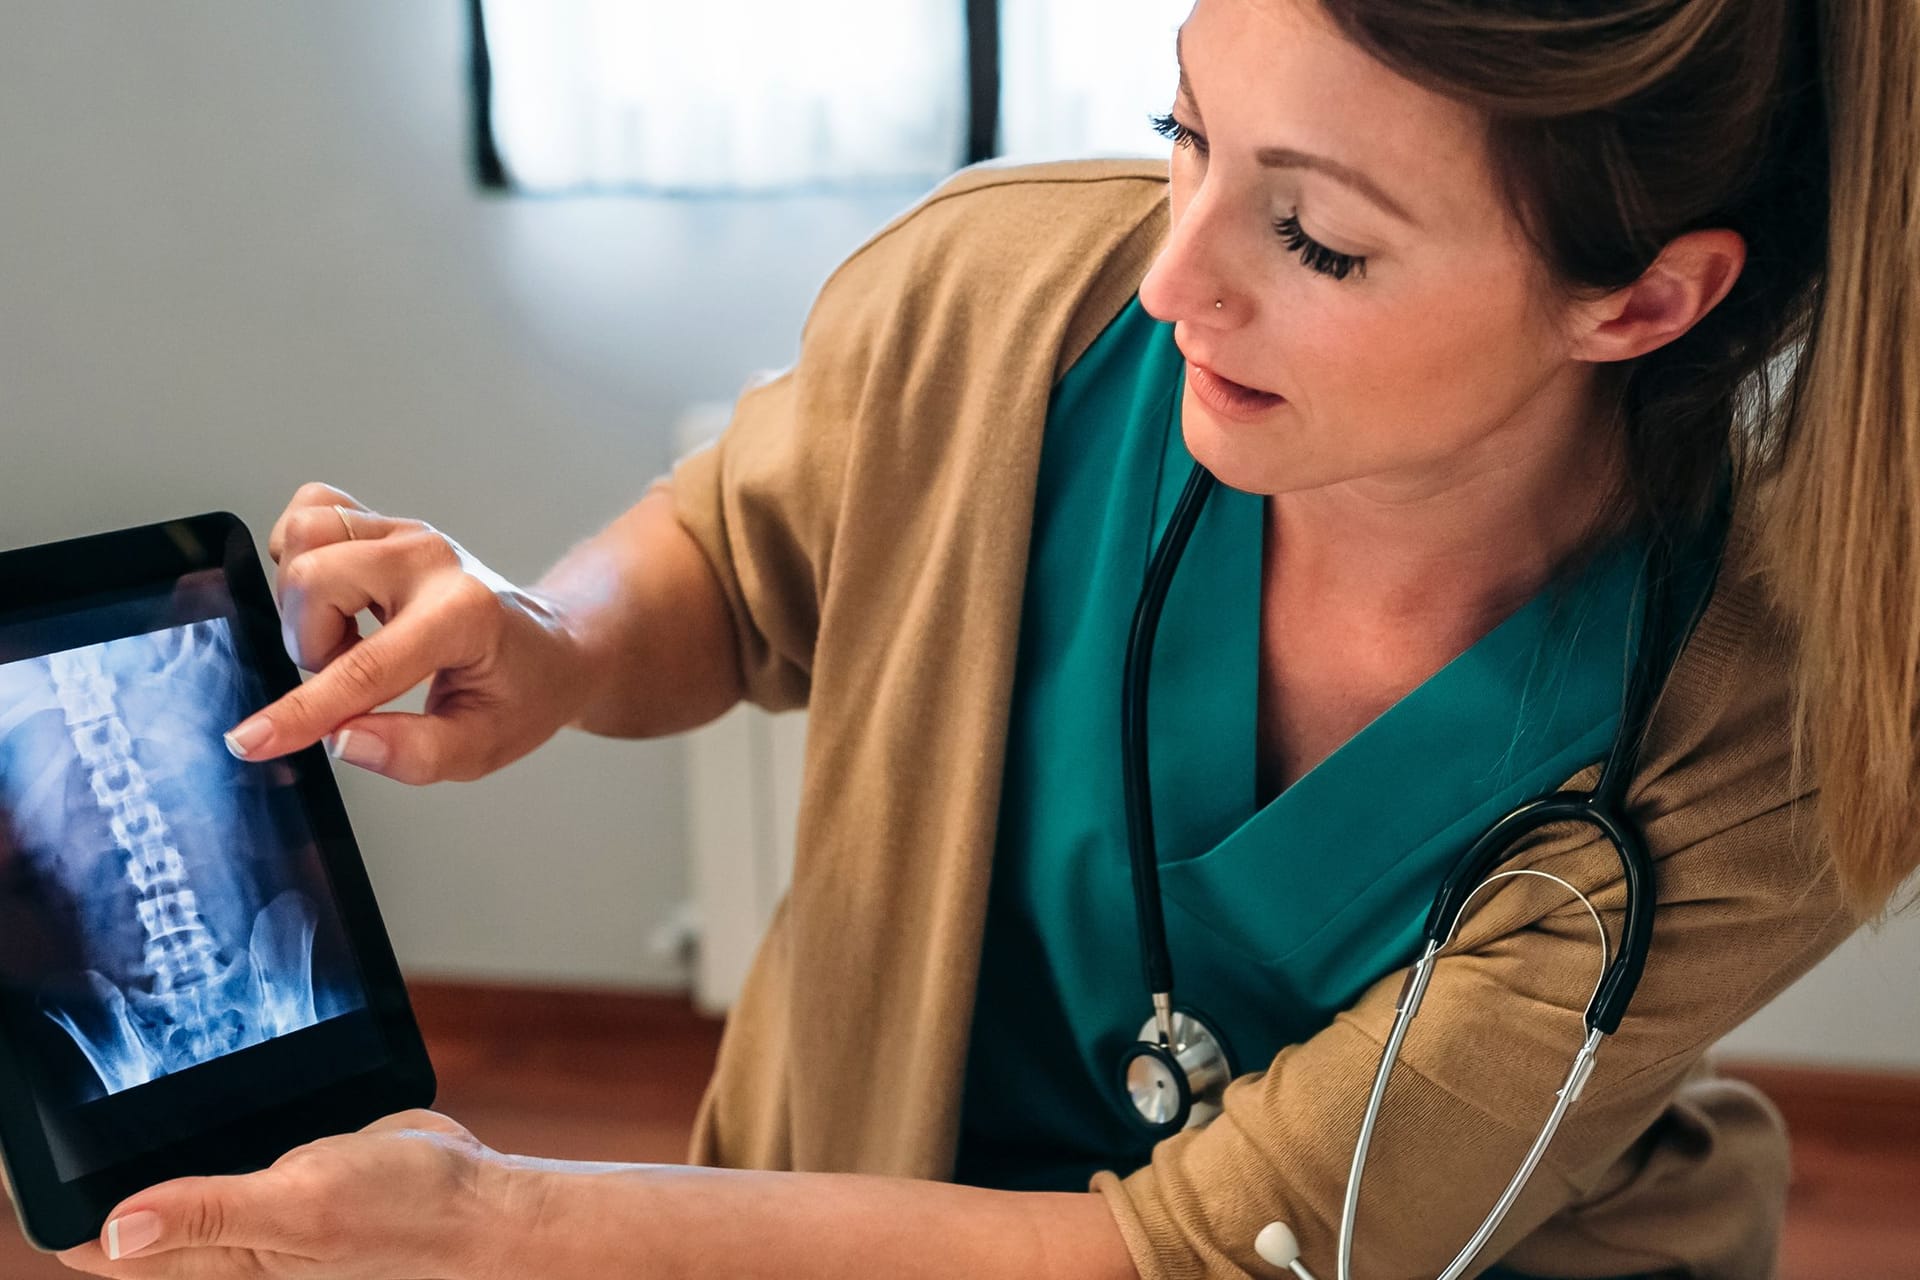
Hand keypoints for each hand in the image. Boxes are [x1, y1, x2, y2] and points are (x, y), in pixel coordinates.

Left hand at [55, 1110, 503, 1279]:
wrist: (479, 1201)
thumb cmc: (402, 1220)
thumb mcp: (301, 1206)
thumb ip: (211, 1210)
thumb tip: (112, 1228)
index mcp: (210, 1256)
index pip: (95, 1237)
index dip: (54, 1195)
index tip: (26, 1141)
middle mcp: (224, 1231)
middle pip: (125, 1197)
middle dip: (91, 1151)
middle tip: (67, 1085)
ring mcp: (257, 1197)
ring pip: (177, 1162)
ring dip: (151, 1128)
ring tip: (125, 1066)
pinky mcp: (289, 1163)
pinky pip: (231, 1138)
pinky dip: (212, 1109)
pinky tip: (211, 1071)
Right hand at [224, 482, 591, 783]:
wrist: (553, 645)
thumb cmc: (522, 693)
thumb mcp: (483, 747)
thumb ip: (414, 753)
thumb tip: (340, 740)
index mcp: (463, 616)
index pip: (364, 667)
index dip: (301, 711)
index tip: (251, 741)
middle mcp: (431, 559)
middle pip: (314, 578)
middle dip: (309, 643)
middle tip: (349, 674)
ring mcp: (406, 532)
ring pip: (305, 535)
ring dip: (303, 602)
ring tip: (345, 639)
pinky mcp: (385, 522)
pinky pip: (313, 512)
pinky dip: (302, 556)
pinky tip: (335, 598)